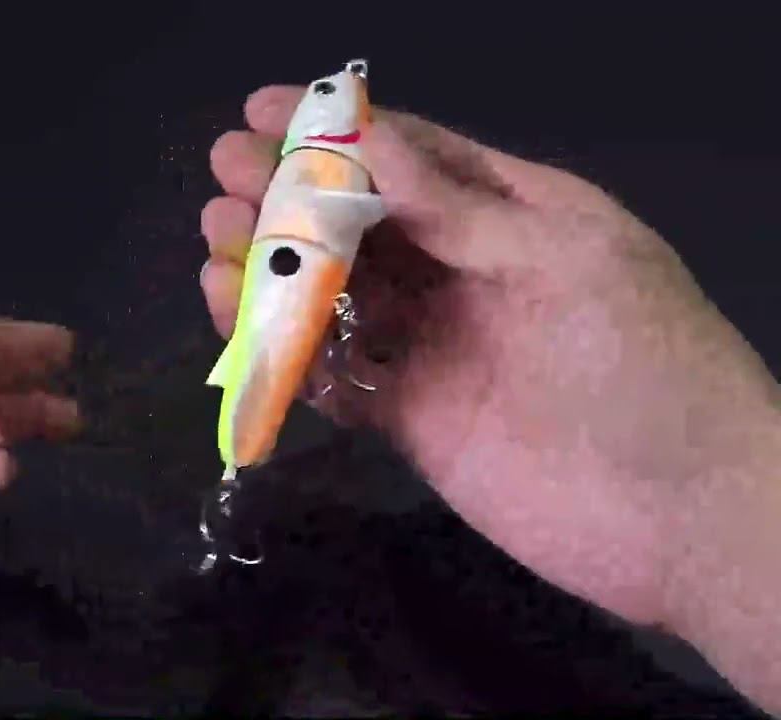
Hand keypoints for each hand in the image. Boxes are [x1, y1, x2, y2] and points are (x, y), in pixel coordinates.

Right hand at [201, 87, 779, 707]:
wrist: (684, 516)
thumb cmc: (641, 362)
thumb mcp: (563, 258)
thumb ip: (459, 209)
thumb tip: (366, 139)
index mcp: (519, 215)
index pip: (415, 158)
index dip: (337, 132)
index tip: (260, 111)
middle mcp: (469, 273)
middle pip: (363, 223)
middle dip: (290, 194)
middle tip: (222, 173)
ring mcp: (437, 348)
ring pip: (339, 296)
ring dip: (275, 266)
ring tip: (214, 238)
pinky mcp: (412, 419)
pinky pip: (336, 375)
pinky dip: (284, 349)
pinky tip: (237, 319)